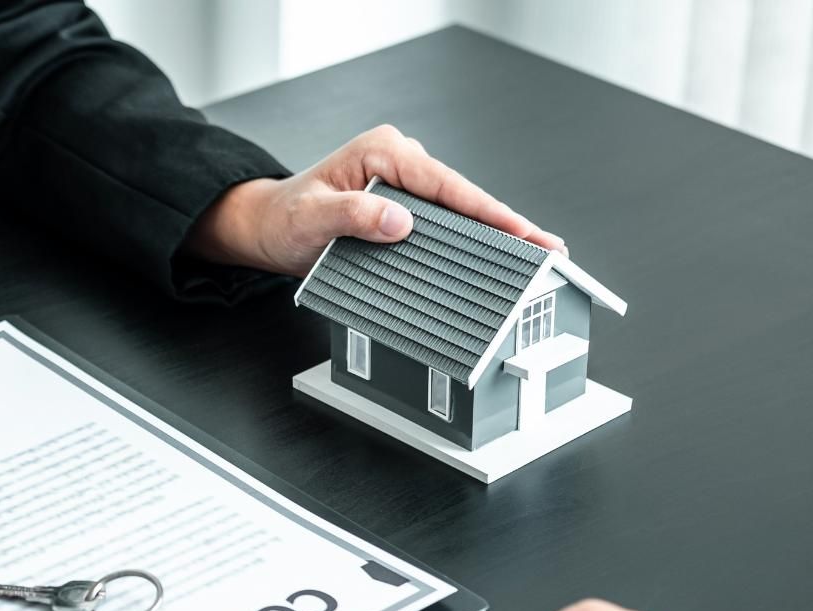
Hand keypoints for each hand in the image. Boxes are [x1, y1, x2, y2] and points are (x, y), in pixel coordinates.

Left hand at [183, 124, 564, 276]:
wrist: (266, 228)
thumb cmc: (284, 219)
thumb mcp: (311, 218)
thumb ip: (353, 216)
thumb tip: (398, 221)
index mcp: (383, 151)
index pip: (447, 184)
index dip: (489, 212)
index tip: (521, 233)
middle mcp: (398, 160)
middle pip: (463, 197)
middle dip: (505, 225)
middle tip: (546, 252)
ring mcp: (402, 183)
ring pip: (457, 210)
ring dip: (491, 234)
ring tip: (532, 258)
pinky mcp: (401, 204)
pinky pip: (442, 222)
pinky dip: (468, 240)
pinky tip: (492, 258)